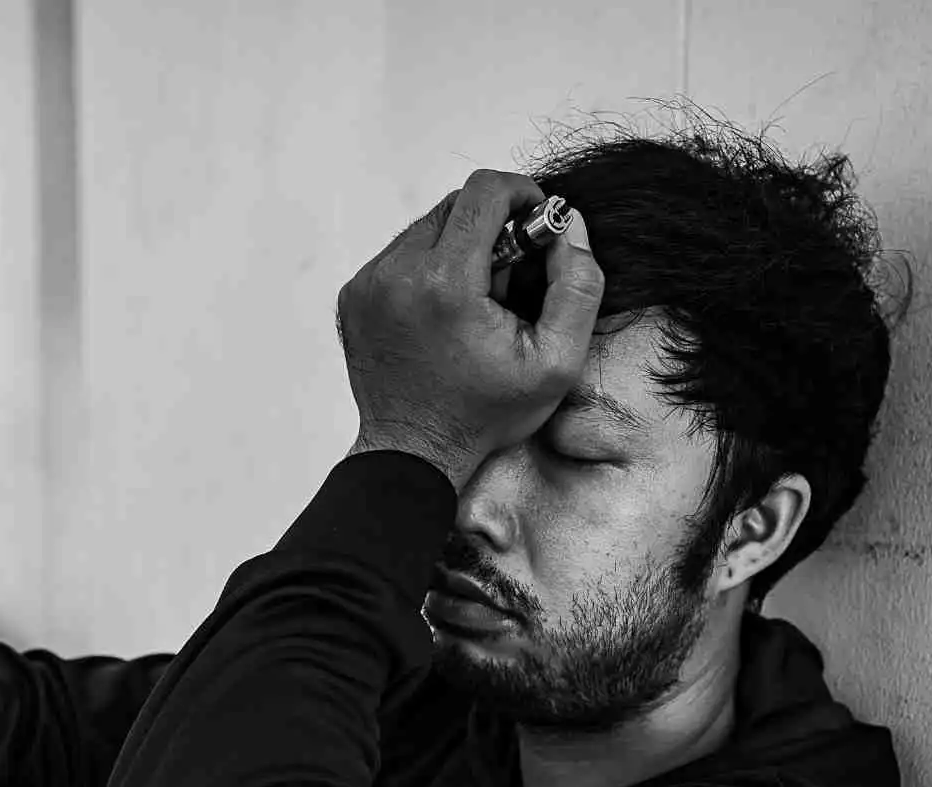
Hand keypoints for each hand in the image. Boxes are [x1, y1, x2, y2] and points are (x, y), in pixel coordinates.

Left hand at [336, 169, 603, 487]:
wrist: (415, 452)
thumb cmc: (486, 414)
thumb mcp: (556, 361)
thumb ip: (577, 285)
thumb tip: (568, 223)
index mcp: (445, 283)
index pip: (484, 191)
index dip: (520, 194)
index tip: (535, 225)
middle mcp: (397, 273)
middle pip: (455, 205)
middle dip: (491, 227)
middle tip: (507, 279)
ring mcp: (369, 283)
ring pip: (426, 227)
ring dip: (458, 248)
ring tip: (473, 303)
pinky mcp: (354, 295)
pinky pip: (399, 254)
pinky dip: (427, 268)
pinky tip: (442, 314)